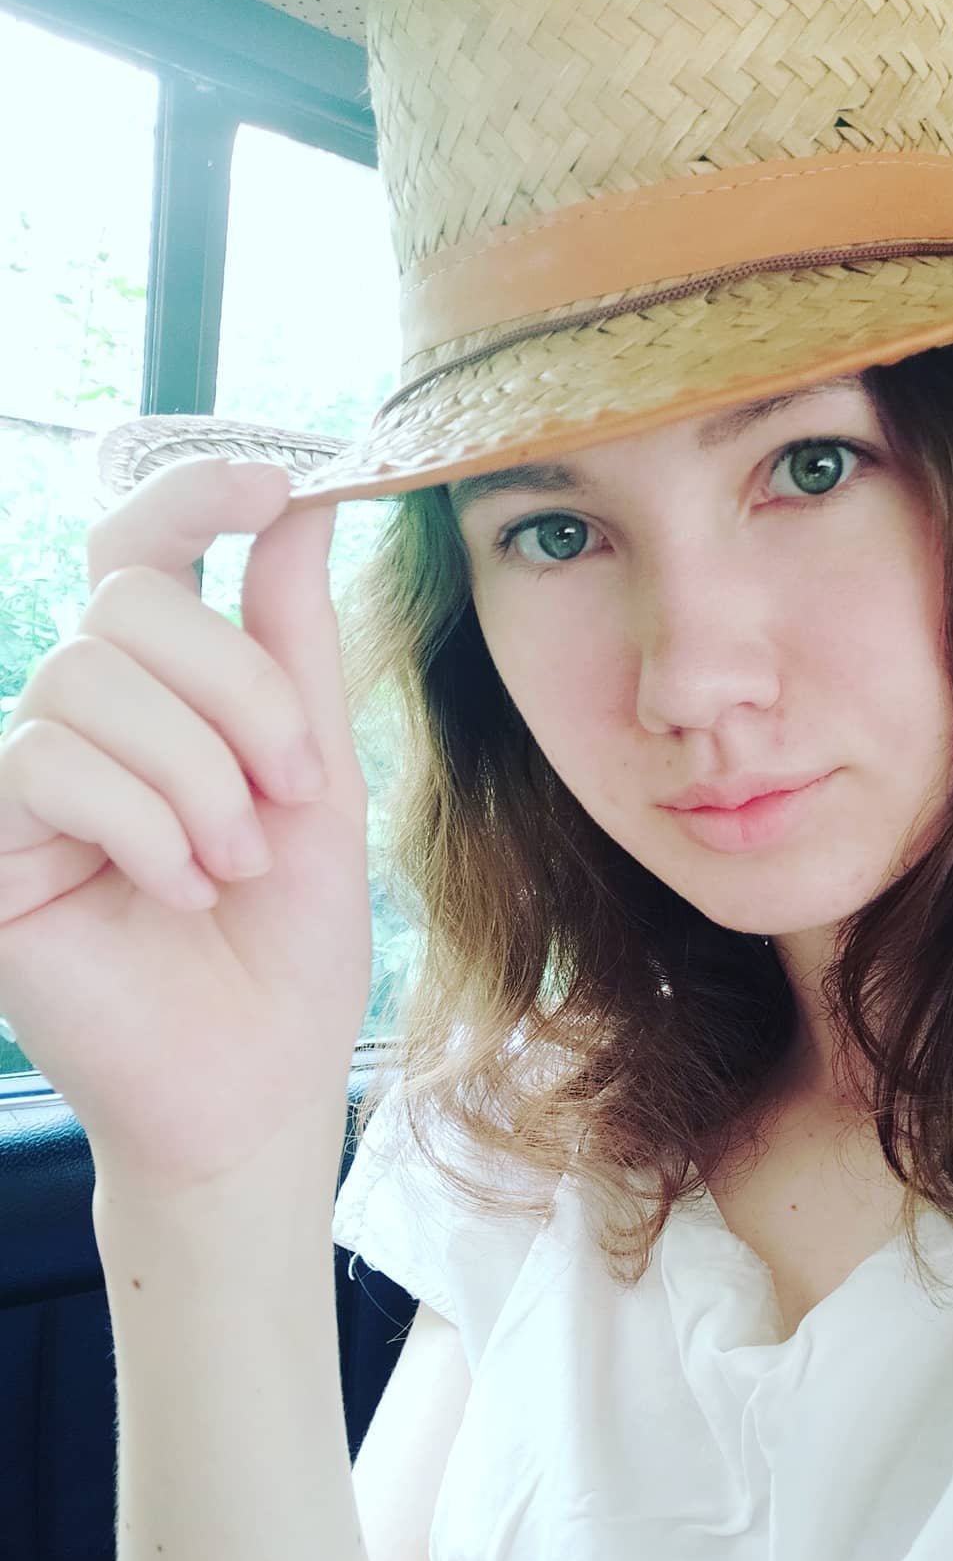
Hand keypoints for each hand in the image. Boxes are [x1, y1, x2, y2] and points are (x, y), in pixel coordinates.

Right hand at [0, 459, 374, 1198]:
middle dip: (237, 694)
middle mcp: (83, 720)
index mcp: (165, 696)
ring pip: (88, 680)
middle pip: (128, 603)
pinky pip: (44, 764)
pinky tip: (179, 890)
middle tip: (291, 793)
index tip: (272, 480)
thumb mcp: (316, 780)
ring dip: (196, 776)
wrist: (255, 1080)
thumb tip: (300, 501)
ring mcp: (24, 778)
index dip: (193, 495)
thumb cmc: (290, 941)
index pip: (142, 550)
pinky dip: (141, 824)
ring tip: (233, 866)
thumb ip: (293, 647)